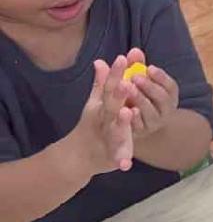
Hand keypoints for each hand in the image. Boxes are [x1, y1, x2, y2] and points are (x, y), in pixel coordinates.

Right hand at [67, 58, 134, 174]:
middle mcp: (102, 120)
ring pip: (113, 130)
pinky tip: (126, 164)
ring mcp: (105, 138)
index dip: (116, 73)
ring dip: (119, 123)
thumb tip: (101, 61)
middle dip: (118, 95)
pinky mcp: (110, 156)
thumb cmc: (91, 125)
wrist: (76, 157)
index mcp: (101, 106)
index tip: (124, 57)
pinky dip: (120, 160)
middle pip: (110, 106)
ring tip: (127, 113)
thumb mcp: (95, 104)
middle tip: (126, 83)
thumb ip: (102, 84)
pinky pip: (116, 158)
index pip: (109, 86)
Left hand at [125, 48, 179, 139]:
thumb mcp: (138, 80)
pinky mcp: (142, 132)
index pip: (171, 85)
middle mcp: (166, 109)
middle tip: (135, 77)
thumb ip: (136, 66)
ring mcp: (155, 122)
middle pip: (162, 98)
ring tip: (127, 89)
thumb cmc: (137, 96)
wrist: (134, 123)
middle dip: (149, 87)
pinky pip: (139, 126)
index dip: (161, 77)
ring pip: (151, 112)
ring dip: (140, 100)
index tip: (149, 67)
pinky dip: (133, 118)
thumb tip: (133, 50)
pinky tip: (125, 109)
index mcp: (169, 95)